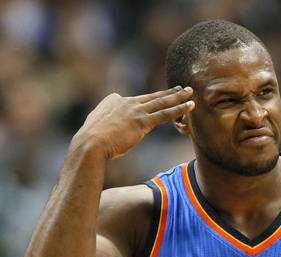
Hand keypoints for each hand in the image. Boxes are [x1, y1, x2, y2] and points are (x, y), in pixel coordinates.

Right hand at [72, 86, 194, 159]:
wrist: (90, 144)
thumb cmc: (91, 141)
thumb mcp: (96, 127)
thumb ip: (107, 124)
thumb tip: (109, 130)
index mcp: (114, 101)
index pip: (135, 101)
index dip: (146, 105)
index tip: (157, 103)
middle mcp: (126, 102)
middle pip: (152, 97)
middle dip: (168, 92)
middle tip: (181, 88)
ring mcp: (135, 111)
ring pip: (162, 102)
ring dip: (178, 96)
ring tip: (190, 92)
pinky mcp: (142, 122)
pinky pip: (165, 114)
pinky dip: (179, 109)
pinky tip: (190, 106)